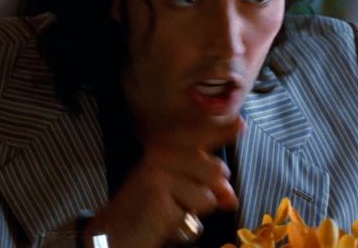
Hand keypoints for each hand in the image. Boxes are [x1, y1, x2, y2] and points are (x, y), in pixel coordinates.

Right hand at [85, 116, 243, 247]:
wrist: (114, 233)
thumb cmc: (149, 211)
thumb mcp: (182, 195)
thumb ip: (208, 190)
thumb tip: (232, 199)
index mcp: (167, 147)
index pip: (202, 134)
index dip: (224, 129)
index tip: (243, 124)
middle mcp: (165, 152)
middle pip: (217, 169)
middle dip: (212, 192)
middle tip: (186, 202)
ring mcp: (162, 169)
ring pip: (210, 192)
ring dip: (196, 210)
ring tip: (172, 210)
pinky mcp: (160, 189)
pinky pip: (196, 211)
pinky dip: (187, 223)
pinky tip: (166, 221)